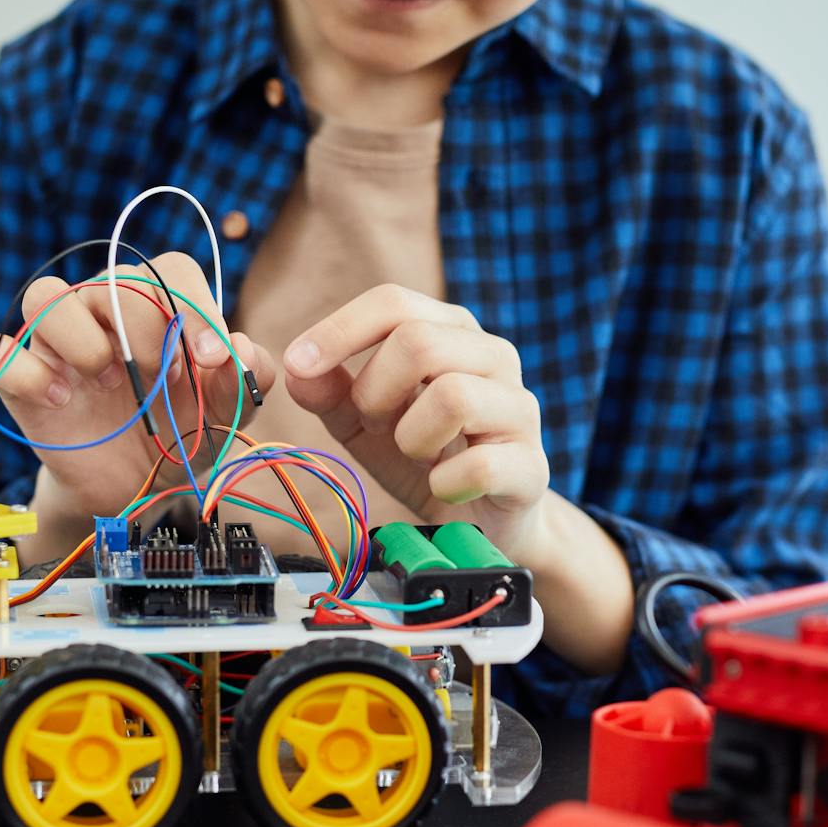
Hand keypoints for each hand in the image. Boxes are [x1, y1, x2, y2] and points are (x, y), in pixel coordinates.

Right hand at [0, 251, 279, 539]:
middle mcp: (102, 310)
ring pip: (44, 297)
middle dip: (147, 331)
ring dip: (82, 339)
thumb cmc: (180, 434)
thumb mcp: (228, 413)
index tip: (210, 359)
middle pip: (112, 280)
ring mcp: (55, 342)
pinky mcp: (19, 380)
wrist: (138, 490)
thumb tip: (238, 347)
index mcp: (157, 305)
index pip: (171, 269)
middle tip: (165, 381)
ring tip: (108, 381)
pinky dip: (26, 373)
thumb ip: (246, 378)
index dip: (194, 308)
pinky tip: (59, 402)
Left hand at [281, 285, 552, 558]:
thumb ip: (330, 394)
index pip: (394, 303)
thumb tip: (295, 369)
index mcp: (452, 332)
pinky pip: (479, 464)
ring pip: (453, 396)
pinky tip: (443, 487)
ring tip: (415, 455)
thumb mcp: (364, 423)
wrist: (481, 523)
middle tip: (375, 425)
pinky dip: (444, 483)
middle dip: (376, 392)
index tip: (298, 363)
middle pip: (419, 343)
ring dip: (411, 437)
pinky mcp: (532, 465)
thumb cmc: (425, 458)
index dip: (340, 330)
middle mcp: (493, 357)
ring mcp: (519, 409)